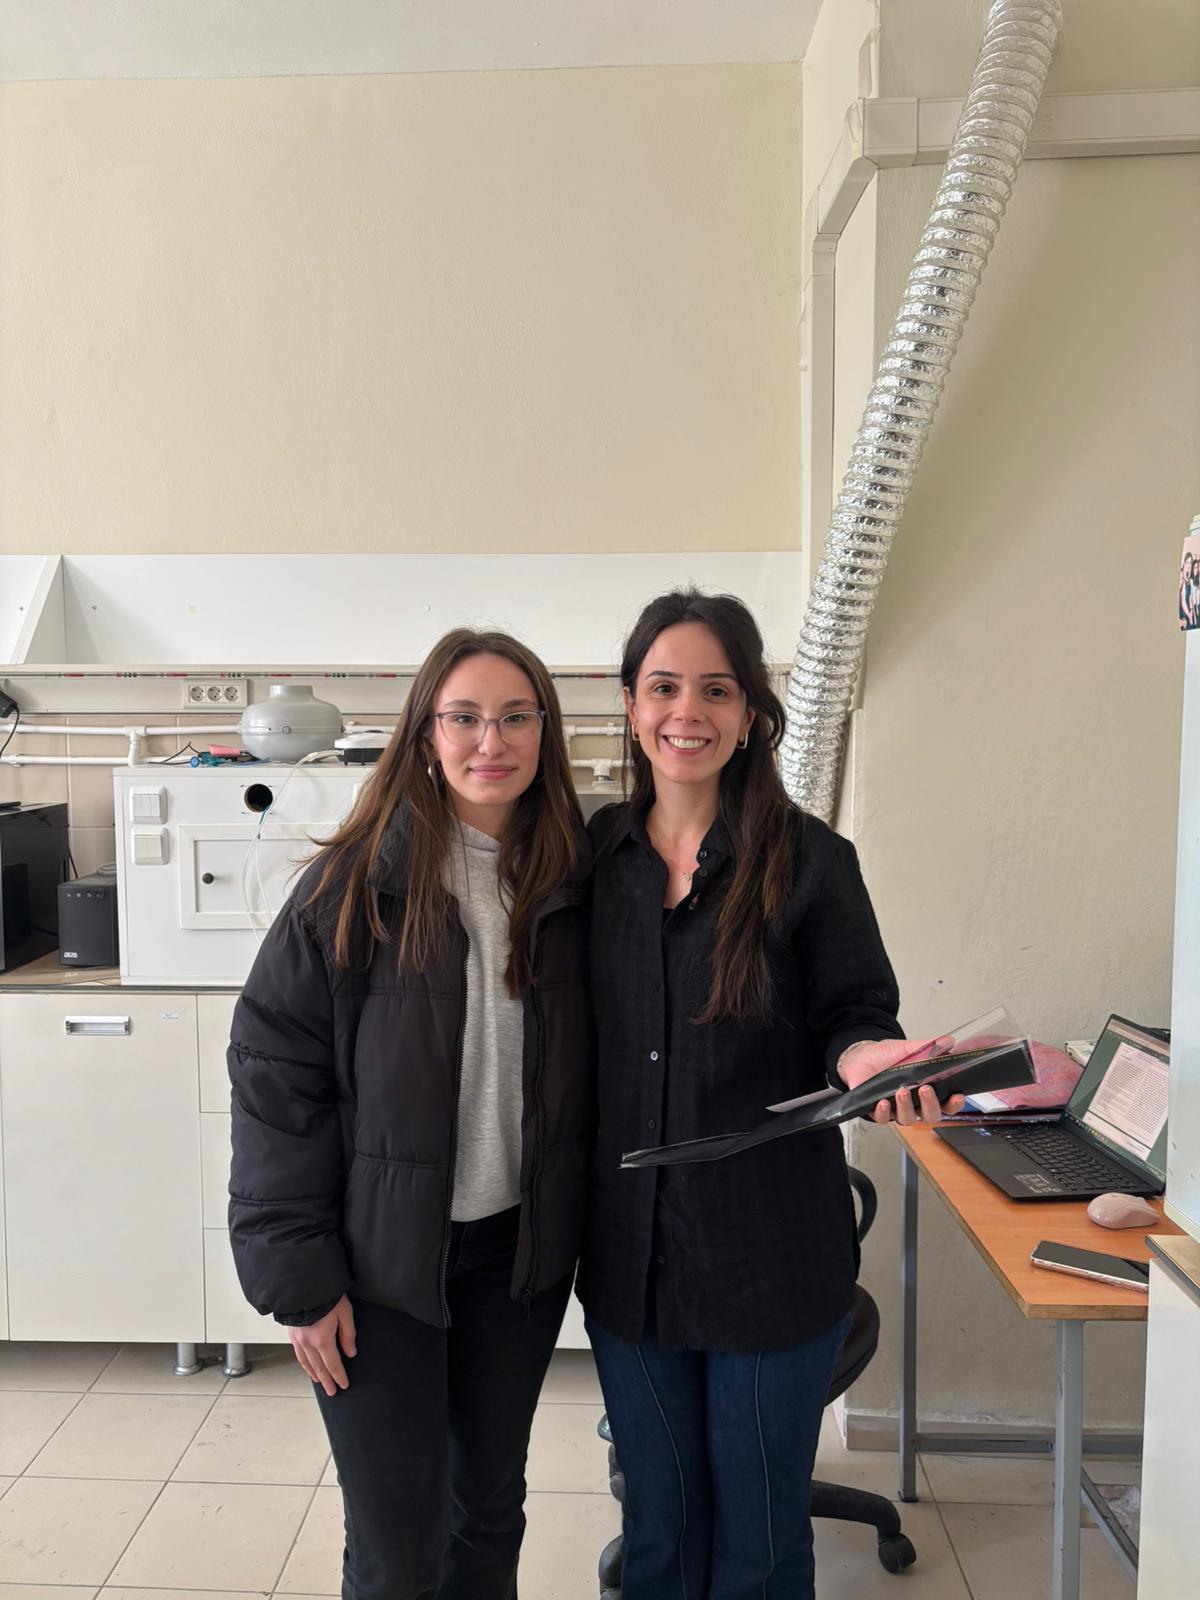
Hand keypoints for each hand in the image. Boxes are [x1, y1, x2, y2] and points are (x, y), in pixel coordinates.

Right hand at [289, 1295, 356, 1395]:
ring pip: (306, 1362)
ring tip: (320, 1381)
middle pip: (319, 1367)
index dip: (339, 1376)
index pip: (333, 1364)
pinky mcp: (292, 1332)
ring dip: (314, 1374)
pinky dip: (304, 1363)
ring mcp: (298, 1338)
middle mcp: (308, 1342)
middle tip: (332, 1391)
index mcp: (322, 1339)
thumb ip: (348, 1334)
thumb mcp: (345, 1312)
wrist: (305, 1283)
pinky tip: (307, 1365)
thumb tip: (351, 1353)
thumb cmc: (327, 1295)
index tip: (344, 1385)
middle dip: (327, 1380)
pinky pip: (298, 1353)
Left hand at [836, 1037, 964, 1125]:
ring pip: (907, 1119)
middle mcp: (913, 1104)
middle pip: (930, 1116)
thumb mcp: (908, 1049)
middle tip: (925, 1089)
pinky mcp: (877, 1111)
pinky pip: (882, 1118)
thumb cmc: (885, 1056)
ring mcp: (896, 1109)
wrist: (860, 1055)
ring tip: (902, 1091)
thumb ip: (928, 1047)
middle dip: (931, 1105)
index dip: (953, 1104)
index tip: (957, 1096)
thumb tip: (948, 1041)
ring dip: (907, 1107)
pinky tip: (884, 1103)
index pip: (946, 1104)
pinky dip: (884, 1112)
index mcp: (925, 1091)